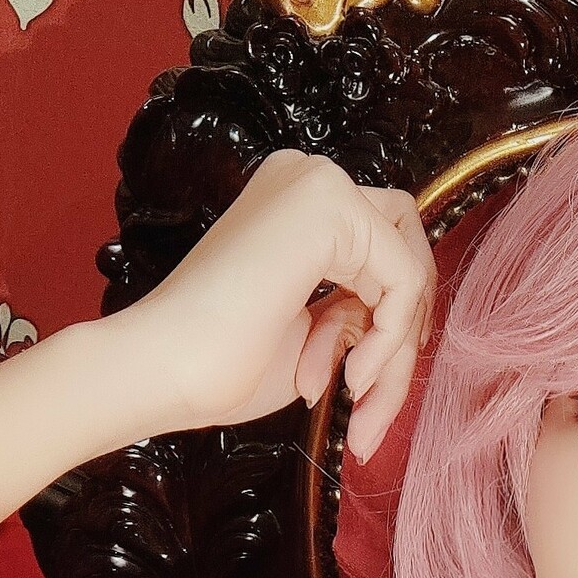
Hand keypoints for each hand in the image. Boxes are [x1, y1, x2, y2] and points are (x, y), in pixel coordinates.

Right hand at [116, 149, 437, 461]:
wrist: (166, 369)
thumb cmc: (225, 364)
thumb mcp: (315, 336)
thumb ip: (359, 314)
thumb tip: (412, 322)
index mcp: (299, 206)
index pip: (384, 250)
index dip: (391, 321)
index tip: (370, 381)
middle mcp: (311, 180)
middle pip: (405, 253)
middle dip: (401, 334)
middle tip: (373, 397)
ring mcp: (319, 185)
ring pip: (408, 270)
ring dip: (392, 349)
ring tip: (352, 396)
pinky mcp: (329, 204)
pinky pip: (404, 278)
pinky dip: (390, 338)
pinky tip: (354, 376)